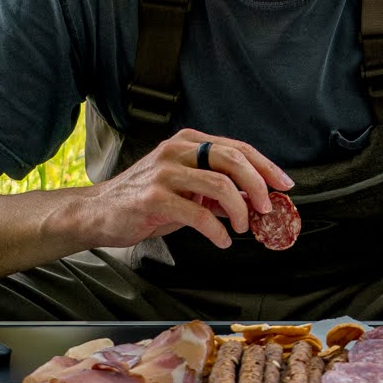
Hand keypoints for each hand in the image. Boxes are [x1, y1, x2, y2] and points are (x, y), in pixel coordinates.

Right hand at [68, 128, 292, 252]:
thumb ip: (216, 190)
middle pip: (233, 159)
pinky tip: (222, 240)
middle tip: (267, 208)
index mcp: (188, 142)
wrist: (97, 212)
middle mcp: (177, 151)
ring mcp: (164, 172)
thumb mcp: (185, 188)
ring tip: (243, 227)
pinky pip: (197, 213)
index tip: (285, 184)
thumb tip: (254, 201)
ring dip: (240, 209)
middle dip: (258, 185)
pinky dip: (217, 230)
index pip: (238, 147)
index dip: (266, 166)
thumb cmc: (144, 200)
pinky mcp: (153, 198)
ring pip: (219, 184)